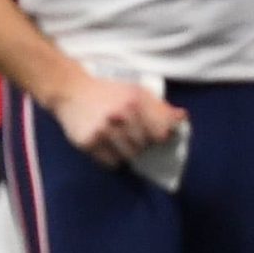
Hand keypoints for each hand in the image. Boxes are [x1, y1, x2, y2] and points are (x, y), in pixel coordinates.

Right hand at [50, 68, 186, 168]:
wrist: (70, 89)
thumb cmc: (108, 92)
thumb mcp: (136, 92)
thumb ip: (160, 107)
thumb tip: (183, 117)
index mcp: (135, 101)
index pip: (161, 133)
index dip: (160, 137)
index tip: (155, 136)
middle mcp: (120, 116)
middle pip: (144, 147)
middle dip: (141, 144)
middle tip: (131, 136)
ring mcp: (103, 130)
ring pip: (129, 157)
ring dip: (127, 152)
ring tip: (119, 140)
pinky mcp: (88, 142)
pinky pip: (111, 162)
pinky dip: (112, 158)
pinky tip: (106, 144)